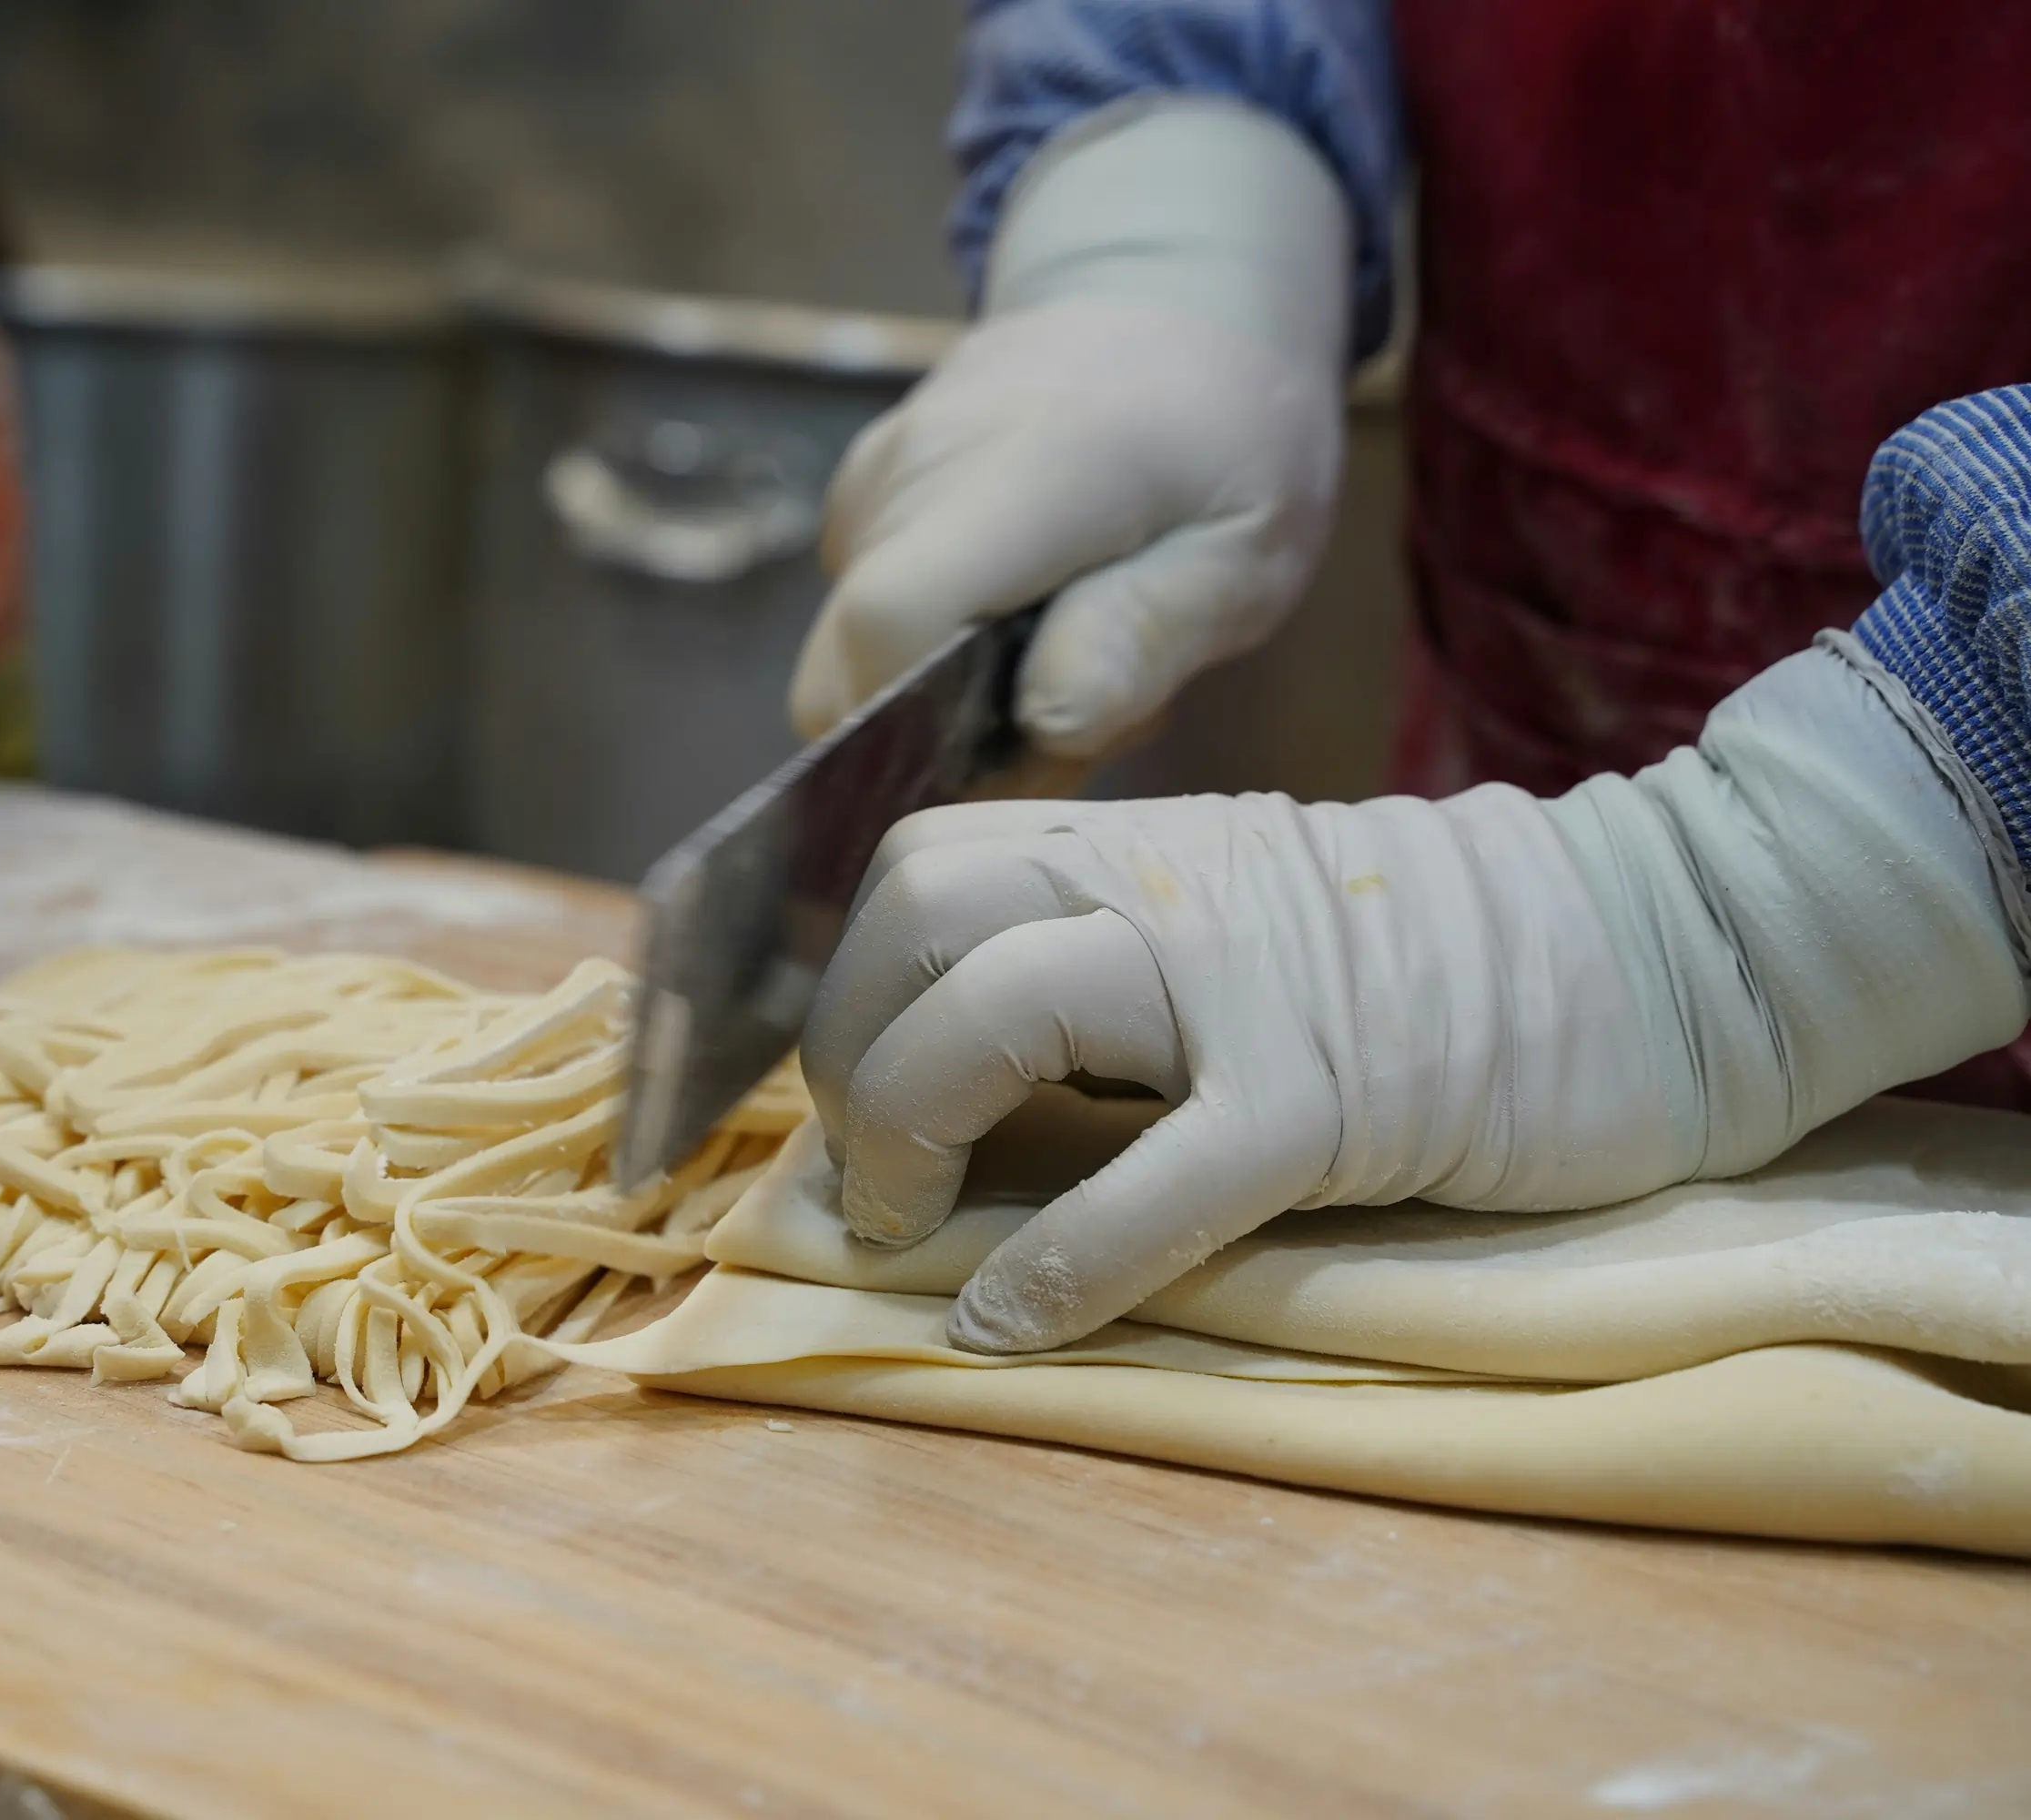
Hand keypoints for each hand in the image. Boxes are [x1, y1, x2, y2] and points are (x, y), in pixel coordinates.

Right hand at [790, 302, 1340, 758]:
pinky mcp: (862, 488)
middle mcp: (917, 466)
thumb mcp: (1247, 552)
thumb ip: (1149, 633)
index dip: (922, 726)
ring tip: (1062, 645)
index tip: (1012, 756)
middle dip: (937, 738)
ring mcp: (876, 473)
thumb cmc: (1229, 440)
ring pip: (848, 653)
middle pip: (844, 666)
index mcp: (1024, 474)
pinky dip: (927, 643)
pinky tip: (1019, 608)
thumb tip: (1045, 720)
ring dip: (941, 694)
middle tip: (1070, 711)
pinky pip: (858, 612)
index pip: (889, 620)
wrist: (1176, 305)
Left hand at [800, 650, 2028, 1352]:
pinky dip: (1060, 1263)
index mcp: (1147, 843)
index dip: (841, 975)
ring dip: (908, 1128)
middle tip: (864, 1169)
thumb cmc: (1454, 956)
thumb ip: (1122, 952)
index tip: (835, 1083)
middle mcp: (1172, 885)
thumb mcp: (1253, 913)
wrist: (1669, 946)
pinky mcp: (1337, 1092)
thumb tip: (965, 1048)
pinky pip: (1158, 1178)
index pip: (921, 861)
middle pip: (918, 912)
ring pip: (998, 1010)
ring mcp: (1249, 982)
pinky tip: (1006, 1327)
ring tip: (904, 1232)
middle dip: (846, 1047)